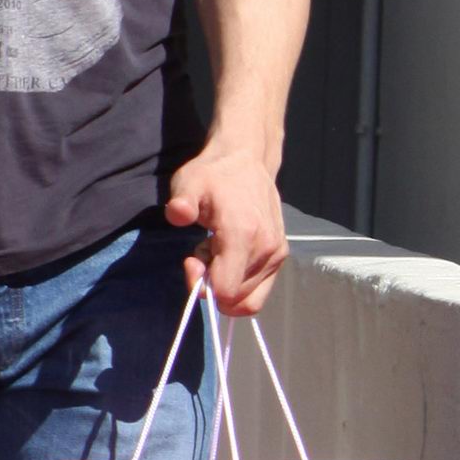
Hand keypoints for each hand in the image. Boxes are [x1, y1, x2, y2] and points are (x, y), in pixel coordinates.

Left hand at [165, 146, 287, 315]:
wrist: (246, 161)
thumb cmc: (213, 175)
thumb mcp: (188, 183)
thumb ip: (182, 203)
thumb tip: (178, 213)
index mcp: (244, 235)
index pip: (226, 290)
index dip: (202, 285)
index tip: (191, 260)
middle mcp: (266, 249)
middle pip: (234, 298)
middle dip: (211, 284)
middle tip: (203, 251)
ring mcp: (277, 255)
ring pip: (245, 299)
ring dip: (225, 282)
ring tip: (217, 250)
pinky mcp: (280, 258)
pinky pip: (257, 293)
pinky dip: (240, 283)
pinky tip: (230, 256)